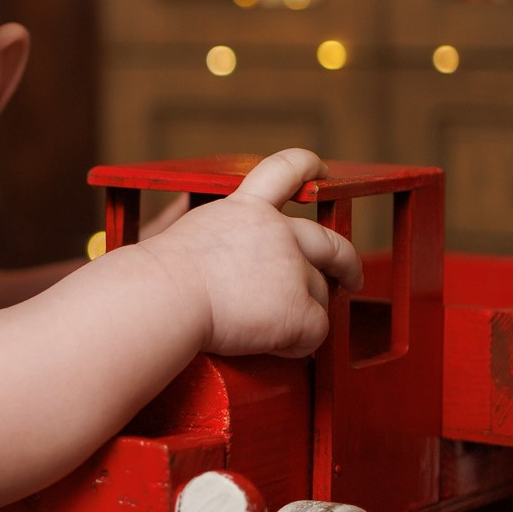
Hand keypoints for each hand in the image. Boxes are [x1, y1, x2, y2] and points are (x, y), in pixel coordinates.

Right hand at [144, 148, 362, 357]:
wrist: (164, 297)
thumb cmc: (161, 276)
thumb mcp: (190, 231)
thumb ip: (219, 234)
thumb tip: (211, 241)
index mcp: (247, 209)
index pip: (284, 170)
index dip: (307, 166)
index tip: (320, 169)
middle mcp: (278, 232)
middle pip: (331, 242)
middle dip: (347, 261)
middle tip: (351, 277)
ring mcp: (293, 269)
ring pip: (318, 295)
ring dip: (298, 313)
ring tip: (263, 329)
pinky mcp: (300, 309)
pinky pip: (315, 333)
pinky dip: (295, 344)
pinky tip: (269, 345)